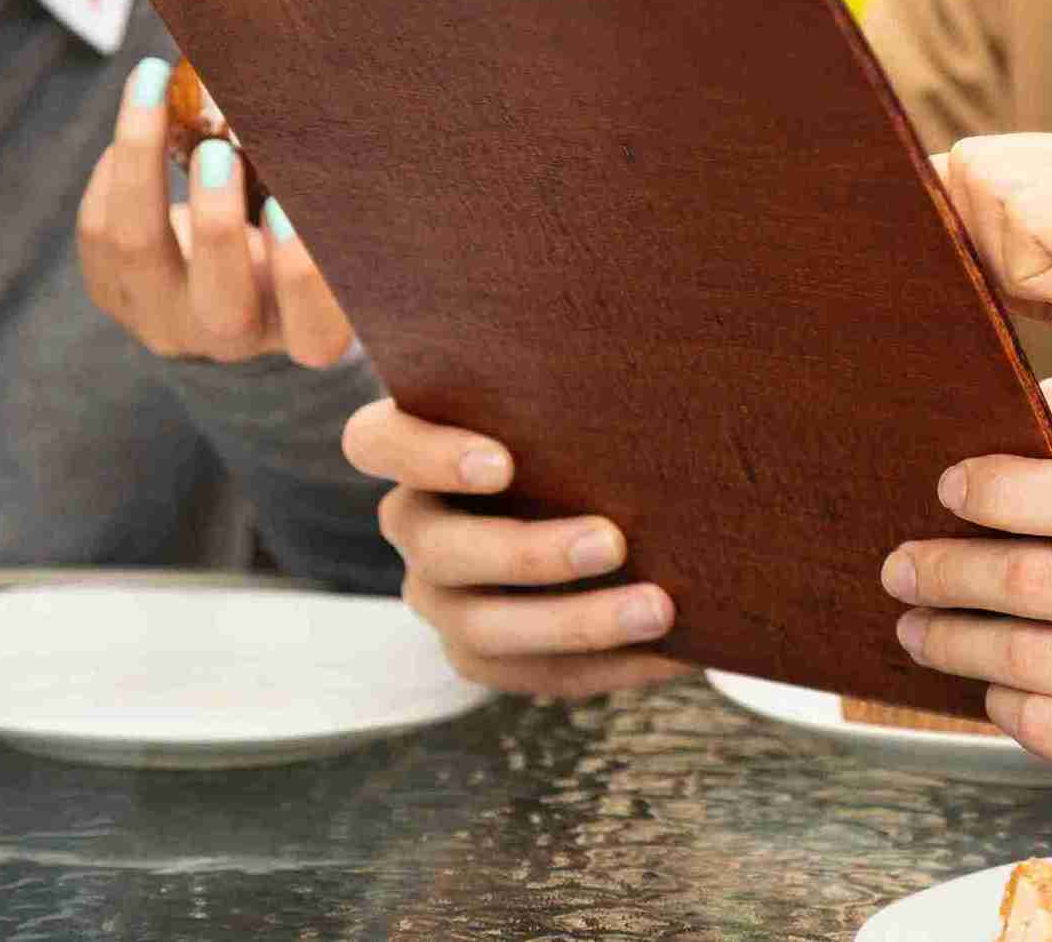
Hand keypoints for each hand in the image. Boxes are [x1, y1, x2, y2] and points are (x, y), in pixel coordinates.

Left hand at [78, 56, 354, 366]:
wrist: (233, 278)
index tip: (287, 208)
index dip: (300, 273)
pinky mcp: (115, 295)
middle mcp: (233, 339)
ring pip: (135, 251)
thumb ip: (318, 193)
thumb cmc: (299, 233)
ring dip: (141, 164)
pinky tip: (139, 119)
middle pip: (220, 301)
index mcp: (303, 332)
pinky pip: (97, 232)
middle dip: (213, 224)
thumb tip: (296, 111)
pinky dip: (113, 168)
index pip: (315, 330)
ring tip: (154, 92)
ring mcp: (165, 321)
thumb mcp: (322, 225)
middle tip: (217, 152)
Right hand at [341, 397, 687, 696]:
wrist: (616, 505)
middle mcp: (417, 525)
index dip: (426, 455)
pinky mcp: (484, 655)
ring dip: (576, 622)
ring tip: (657, 609)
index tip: (502, 463)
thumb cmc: (587, 433)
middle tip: (612, 542)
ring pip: (482, 626)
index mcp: (418, 448)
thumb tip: (650, 378)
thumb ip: (575, 392)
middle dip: (528, 552)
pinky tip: (675, 650)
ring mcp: (441, 597)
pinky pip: (534, 674)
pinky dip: (608, 664)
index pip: (377, 442)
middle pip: (438, 549)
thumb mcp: (572, 406)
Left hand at [884, 378, 1051, 822]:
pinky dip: (997, 698)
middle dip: (951, 572)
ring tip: (916, 625)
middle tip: (900, 568)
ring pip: (1028, 659)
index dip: (1009, 489)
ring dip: (951, 639)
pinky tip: (987, 680)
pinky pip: (1042, 724)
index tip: (947, 487)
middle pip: (1042, 582)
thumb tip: (1036, 412)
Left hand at [935, 135, 1051, 469]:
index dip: (974, 229)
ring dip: (1011, 260)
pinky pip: (1026, 216)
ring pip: (989, 181)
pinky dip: (1035, 274)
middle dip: (982, 243)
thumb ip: (1045, 270)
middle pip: (978, 163)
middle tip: (1048, 302)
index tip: (1012, 295)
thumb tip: (960, 255)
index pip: (993, 163)